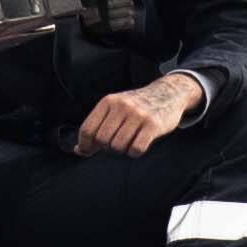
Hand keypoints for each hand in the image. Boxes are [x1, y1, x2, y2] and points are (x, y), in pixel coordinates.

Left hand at [76, 69, 204, 158]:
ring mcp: (138, 115)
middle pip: (102, 140)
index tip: (88, 150)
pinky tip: (139, 143)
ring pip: (118, 147)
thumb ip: (97, 127)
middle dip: (106, 147)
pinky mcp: (153, 125)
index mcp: (108, 101)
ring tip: (128, 141)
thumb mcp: (114, 108)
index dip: (85, 145)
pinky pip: (136, 149)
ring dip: (122, 150)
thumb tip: (79, 151)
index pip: (87, 129)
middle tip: (115, 143)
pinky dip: (135, 152)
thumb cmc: (136, 106)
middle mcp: (122, 106)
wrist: (168, 93)